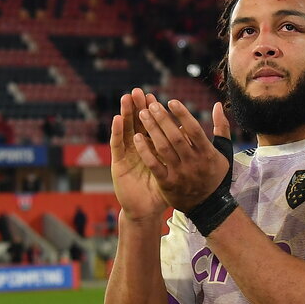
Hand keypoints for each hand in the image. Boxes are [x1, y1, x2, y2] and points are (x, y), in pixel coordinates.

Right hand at [109, 88, 168, 222]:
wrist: (146, 211)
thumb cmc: (163, 192)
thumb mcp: (175, 171)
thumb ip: (181, 153)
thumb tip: (188, 131)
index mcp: (152, 148)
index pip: (153, 126)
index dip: (154, 112)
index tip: (156, 98)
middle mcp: (138, 149)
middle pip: (137, 124)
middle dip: (139, 107)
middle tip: (140, 91)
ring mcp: (127, 155)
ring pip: (126, 130)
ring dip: (126, 113)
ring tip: (127, 97)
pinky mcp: (118, 164)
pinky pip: (117, 146)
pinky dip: (116, 132)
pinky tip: (116, 119)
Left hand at [134, 99, 230, 212]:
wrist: (209, 206)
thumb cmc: (215, 176)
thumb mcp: (224, 153)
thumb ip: (221, 128)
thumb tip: (216, 105)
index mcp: (207, 153)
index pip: (194, 130)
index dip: (182, 114)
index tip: (171, 102)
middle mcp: (193, 163)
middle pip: (176, 137)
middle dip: (162, 119)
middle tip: (151, 105)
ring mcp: (180, 174)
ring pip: (163, 148)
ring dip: (152, 130)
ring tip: (142, 114)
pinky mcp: (167, 184)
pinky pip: (154, 165)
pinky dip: (145, 151)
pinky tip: (137, 137)